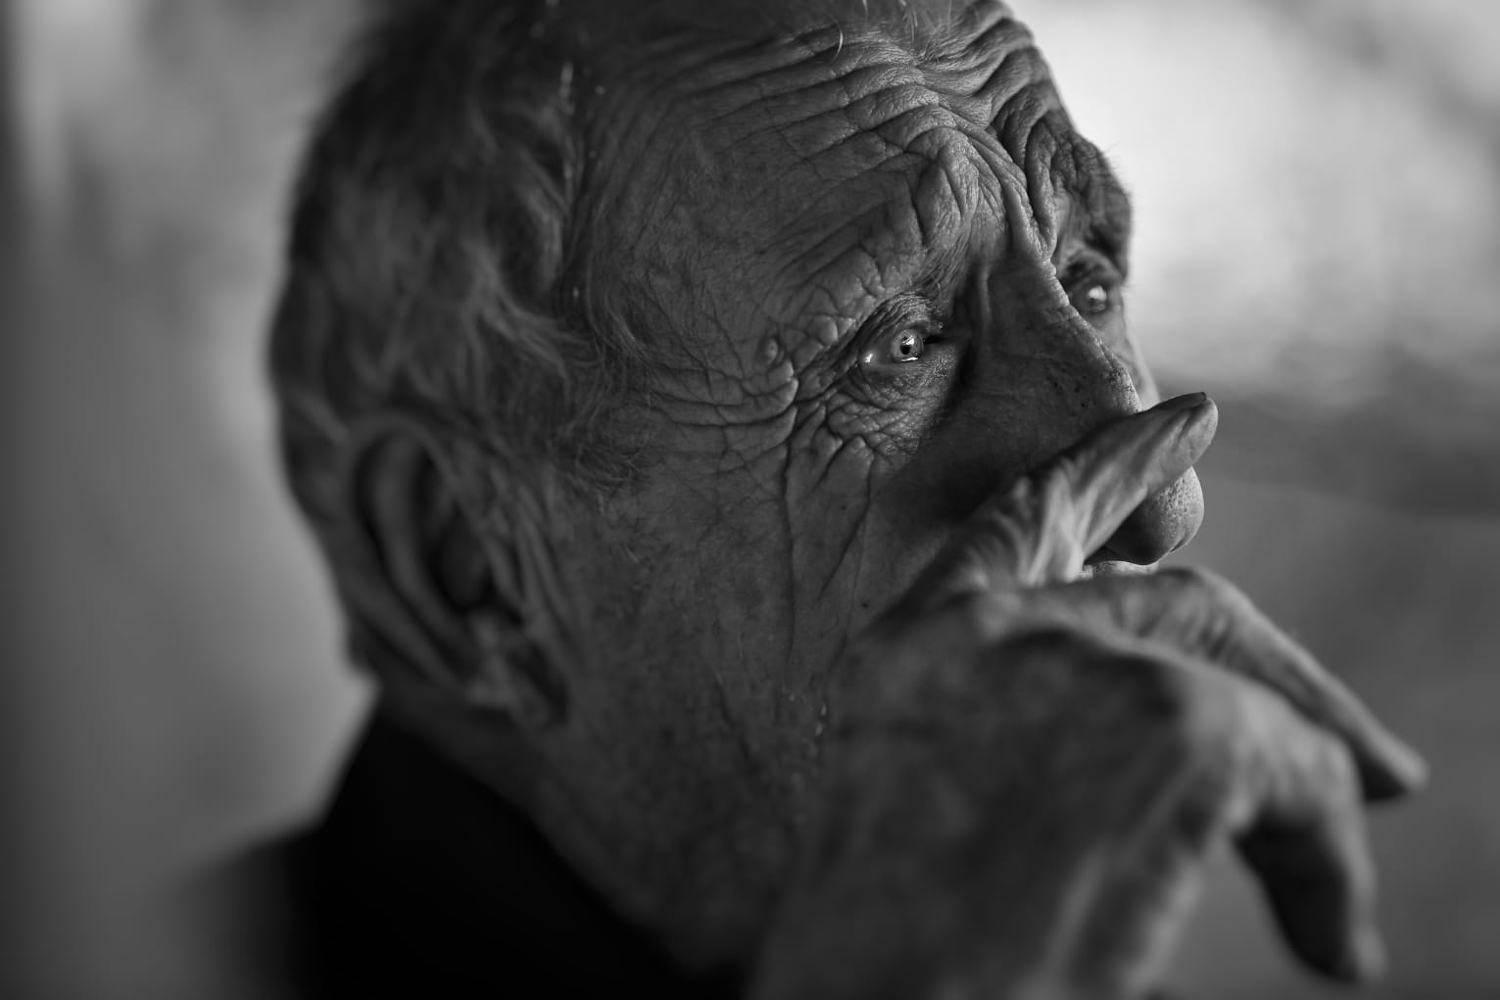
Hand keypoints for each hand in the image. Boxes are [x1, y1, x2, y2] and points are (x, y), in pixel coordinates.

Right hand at [749, 394, 1425, 999]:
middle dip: (1275, 664)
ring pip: (1242, 699)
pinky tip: (1332, 941)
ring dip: (1306, 795)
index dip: (1110, 471)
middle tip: (1368, 749)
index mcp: (917, 651)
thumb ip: (1017, 747)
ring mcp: (1081, 664)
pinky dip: (1324, 865)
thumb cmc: (888, 962)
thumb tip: (1151, 782)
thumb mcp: (933, 816)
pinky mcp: (1170, 726)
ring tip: (1343, 901)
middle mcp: (992, 631)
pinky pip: (1296, 779)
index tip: (1183, 425)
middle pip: (1172, 598)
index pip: (1025, 523)